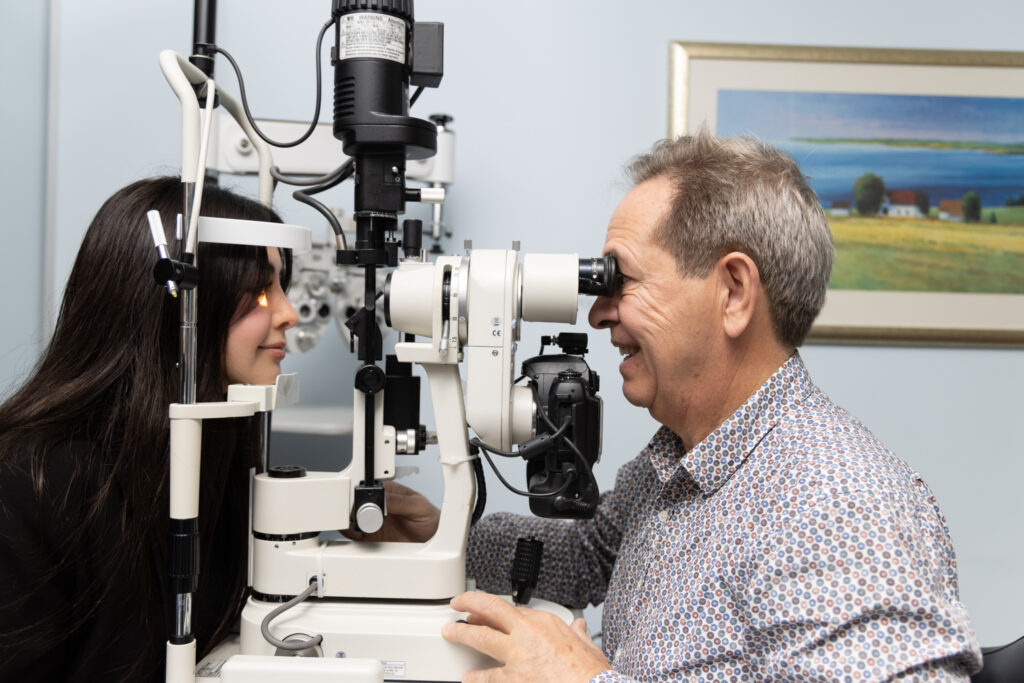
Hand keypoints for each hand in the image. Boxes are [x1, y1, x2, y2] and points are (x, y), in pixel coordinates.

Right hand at [341, 481, 439, 542]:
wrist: (431, 540)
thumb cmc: (428, 519)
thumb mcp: (419, 507)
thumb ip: (400, 501)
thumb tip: (382, 497)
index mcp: (388, 492)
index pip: (369, 489)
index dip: (363, 494)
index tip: (365, 503)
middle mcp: (377, 506)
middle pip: (356, 503)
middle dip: (353, 508)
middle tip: (361, 516)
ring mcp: (371, 521)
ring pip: (351, 517)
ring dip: (348, 519)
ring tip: (356, 524)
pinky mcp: (369, 536)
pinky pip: (352, 534)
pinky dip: (349, 532)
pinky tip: (355, 533)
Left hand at [441, 591, 609, 682]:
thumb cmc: (591, 674)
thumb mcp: (588, 646)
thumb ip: (579, 633)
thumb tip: (579, 627)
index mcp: (546, 622)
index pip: (513, 609)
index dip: (496, 609)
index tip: (487, 611)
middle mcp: (528, 633)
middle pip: (490, 610)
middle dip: (469, 604)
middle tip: (456, 605)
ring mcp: (517, 656)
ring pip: (480, 638)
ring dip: (462, 634)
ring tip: (450, 633)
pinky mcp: (513, 679)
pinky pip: (487, 677)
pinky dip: (474, 677)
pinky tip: (467, 677)